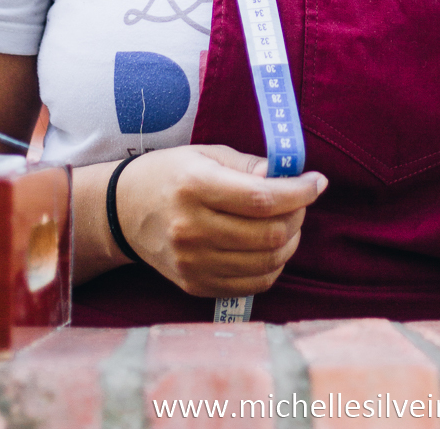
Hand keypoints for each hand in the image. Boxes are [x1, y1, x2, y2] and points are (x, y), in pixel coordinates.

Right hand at [113, 144, 327, 297]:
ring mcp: (192, 262)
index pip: (261, 198)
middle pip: (268, 234)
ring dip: (290, 241)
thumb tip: (291, 177)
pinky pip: (252, 284)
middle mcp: (192, 228)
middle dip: (298, 216)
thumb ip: (250, 165)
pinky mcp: (195, 285)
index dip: (299, 192)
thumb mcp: (207, 154)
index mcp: (195, 186)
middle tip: (301, 200)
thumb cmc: (171, 174)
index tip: (317, 181)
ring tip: (288, 221)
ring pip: (266, 263)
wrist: (123, 211)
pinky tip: (270, 245)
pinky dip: (272, 266)